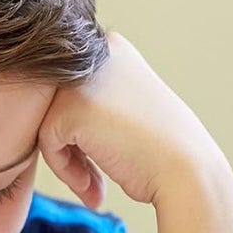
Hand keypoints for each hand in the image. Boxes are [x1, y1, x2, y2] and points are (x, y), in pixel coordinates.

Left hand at [37, 32, 226, 210]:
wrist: (186, 171)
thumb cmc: (162, 150)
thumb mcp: (126, 109)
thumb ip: (92, 104)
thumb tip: (50, 115)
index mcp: (110, 48)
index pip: (69, 91)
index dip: (81, 133)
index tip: (102, 161)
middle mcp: (94, 52)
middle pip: (53, 106)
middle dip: (70, 147)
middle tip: (92, 180)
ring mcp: (80, 78)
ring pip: (46, 124)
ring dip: (67, 161)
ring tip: (94, 185)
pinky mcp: (68, 108)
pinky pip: (46, 143)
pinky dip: (64, 169)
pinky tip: (92, 183)